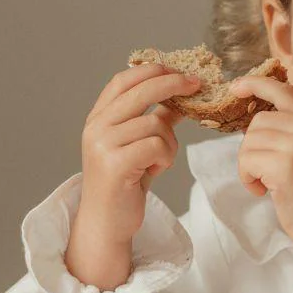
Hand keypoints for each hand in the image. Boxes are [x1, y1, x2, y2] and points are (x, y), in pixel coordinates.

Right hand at [65, 64, 199, 288]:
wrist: (106, 222)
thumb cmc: (125, 183)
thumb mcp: (139, 145)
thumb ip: (154, 120)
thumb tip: (180, 98)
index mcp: (98, 117)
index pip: (124, 80)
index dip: (153, 70)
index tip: (179, 70)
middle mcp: (96, 126)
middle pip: (140, 91)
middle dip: (172, 84)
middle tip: (196, 84)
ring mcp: (102, 144)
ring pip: (155, 124)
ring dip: (169, 143)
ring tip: (158, 161)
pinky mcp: (115, 163)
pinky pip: (157, 145)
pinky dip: (165, 157)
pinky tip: (154, 170)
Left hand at [230, 75, 292, 273]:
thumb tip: (256, 122)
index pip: (283, 90)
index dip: (256, 84)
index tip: (237, 88)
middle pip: (258, 122)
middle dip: (253, 148)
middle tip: (266, 172)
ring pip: (249, 142)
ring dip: (249, 165)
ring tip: (267, 183)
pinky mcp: (284, 166)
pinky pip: (246, 161)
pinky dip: (247, 178)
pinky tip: (264, 191)